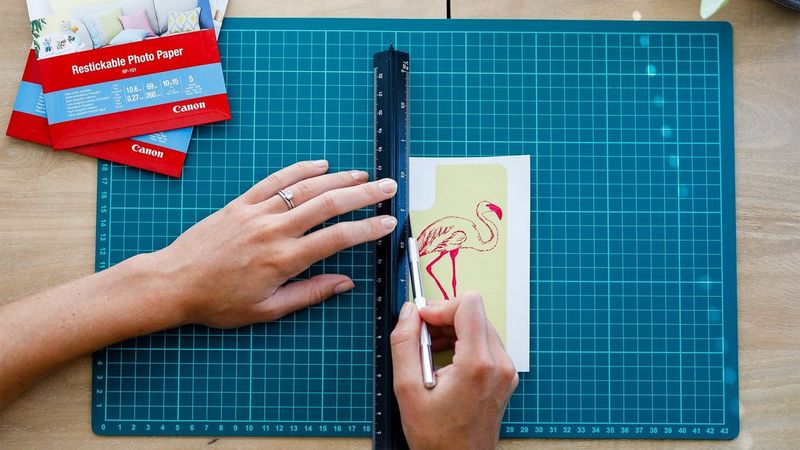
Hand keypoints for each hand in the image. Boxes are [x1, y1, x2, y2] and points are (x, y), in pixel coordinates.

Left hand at [149, 160, 397, 327]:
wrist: (173, 282)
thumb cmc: (218, 302)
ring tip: (363, 175)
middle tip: (387, 187)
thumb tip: (345, 283)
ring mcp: (257, 212)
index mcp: (284, 259)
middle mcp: (274, 229)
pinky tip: (321, 164)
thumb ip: (309, 293)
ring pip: (306, 188)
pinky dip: (300, 170)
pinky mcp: (241, 202)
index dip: (368, 228)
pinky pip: (276, 180)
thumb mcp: (267, 309)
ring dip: (339, 179)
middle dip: (363, 194)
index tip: (388, 222)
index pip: (337, 237)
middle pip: (329, 204)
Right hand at [391, 293, 518, 449]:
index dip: (440, 307)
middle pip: (474, 314)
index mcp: (478, 363)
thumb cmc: (437, 437)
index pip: (468, 305)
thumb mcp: (407, 389)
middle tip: (420, 338)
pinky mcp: (504, 376)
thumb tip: (409, 313)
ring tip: (429, 354)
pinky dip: (462, 344)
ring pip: (479, 326)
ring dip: (452, 331)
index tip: (421, 321)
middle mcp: (499, 363)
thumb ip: (404, 343)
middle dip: (443, 319)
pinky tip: (443, 362)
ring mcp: (505, 370)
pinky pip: (484, 344)